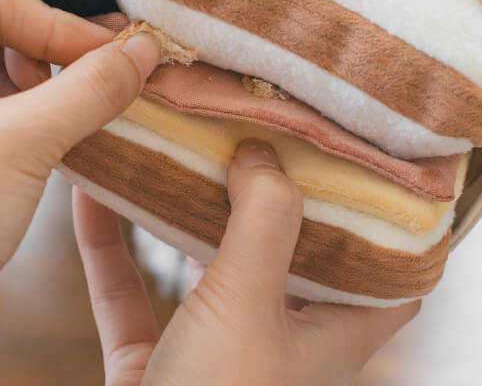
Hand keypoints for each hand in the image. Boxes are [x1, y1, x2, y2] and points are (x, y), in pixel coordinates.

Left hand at [0, 0, 159, 384]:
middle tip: (96, 75)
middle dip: (47, 47)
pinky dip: (23, 112)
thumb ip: (90, 86)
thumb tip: (144, 49)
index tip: (110, 56)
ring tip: (81, 110)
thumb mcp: (25, 142)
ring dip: (39, 81)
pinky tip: (60, 136)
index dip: (56, 22)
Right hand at [74, 140, 420, 385]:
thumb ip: (263, 221)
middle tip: (251, 119)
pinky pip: (130, 288)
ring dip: (184, 204)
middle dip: (267, 185)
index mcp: (330, 332)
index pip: (389, 272)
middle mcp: (278, 336)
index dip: (391, 216)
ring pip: (203, 259)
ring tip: (173, 138)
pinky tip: (90, 191)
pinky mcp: (152, 360)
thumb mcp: (248, 305)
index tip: (374, 150)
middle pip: (285, 247)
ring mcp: (213, 348)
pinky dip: (110, 242)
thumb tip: (264, 149)